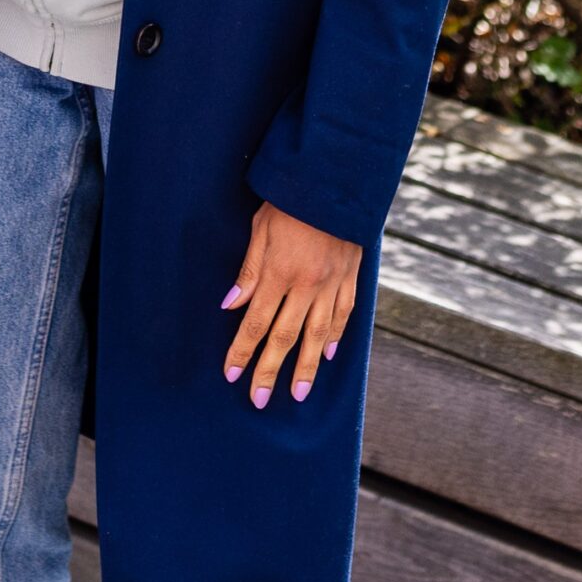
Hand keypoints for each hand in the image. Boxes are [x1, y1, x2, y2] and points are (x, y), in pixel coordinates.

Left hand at [221, 203, 362, 408]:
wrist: (336, 181)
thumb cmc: (291, 201)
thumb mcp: (261, 228)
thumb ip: (248, 270)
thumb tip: (230, 304)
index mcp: (278, 272)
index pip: (255, 322)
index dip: (242, 351)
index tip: (231, 375)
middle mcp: (306, 284)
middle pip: (284, 337)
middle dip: (269, 371)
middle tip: (259, 399)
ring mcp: (331, 283)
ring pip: (317, 334)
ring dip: (305, 366)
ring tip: (298, 393)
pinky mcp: (350, 277)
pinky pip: (343, 314)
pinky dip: (335, 336)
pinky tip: (328, 354)